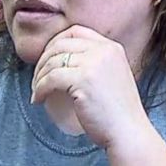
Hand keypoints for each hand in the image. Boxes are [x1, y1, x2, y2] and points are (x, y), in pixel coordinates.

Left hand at [31, 25, 150, 149]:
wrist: (128, 132)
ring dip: (38, 77)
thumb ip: (95, 65)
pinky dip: (39, 89)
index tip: (47, 61)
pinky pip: (50, 79)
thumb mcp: (112, 77)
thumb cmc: (118, 113)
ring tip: (36, 92)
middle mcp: (104, 50)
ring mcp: (94, 63)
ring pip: (52, 61)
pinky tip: (38, 100)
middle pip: (60, 44)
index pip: (75, 32)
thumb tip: (63, 61)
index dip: (56, 43)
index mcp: (111, 47)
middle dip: (43, 60)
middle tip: (37, 78)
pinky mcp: (83, 80)